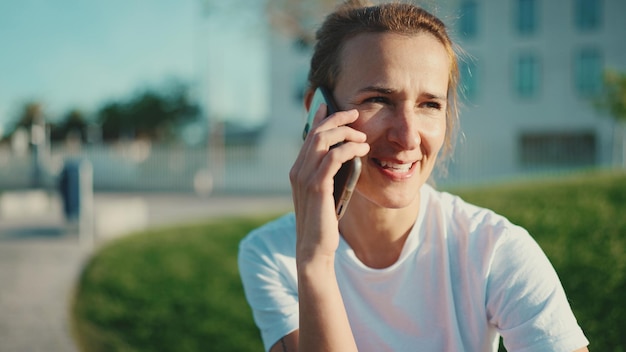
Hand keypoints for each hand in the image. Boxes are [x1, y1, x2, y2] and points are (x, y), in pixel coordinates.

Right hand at [289, 104, 369, 262]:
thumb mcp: (324, 194)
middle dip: (336, 119)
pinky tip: (362, 150)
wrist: (314, 248)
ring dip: (345, 133)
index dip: (320, 118)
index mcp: (297, 170)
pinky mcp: (316, 186)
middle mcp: (297, 170)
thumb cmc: (322, 223)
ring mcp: (304, 178)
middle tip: (355, 115)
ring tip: (362, 136)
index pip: (309, 137)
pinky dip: (349, 149)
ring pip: (324, 141)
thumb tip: (342, 158)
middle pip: (316, 133)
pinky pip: (333, 157)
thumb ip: (327, 176)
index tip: (331, 106)